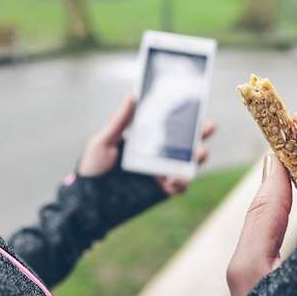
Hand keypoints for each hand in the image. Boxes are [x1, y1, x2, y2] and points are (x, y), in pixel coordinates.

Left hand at [77, 95, 215, 195]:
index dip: (184, 117)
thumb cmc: (92, 167)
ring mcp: (160, 173)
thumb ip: (120, 121)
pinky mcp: (160, 191)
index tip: (196, 105)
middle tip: (209, 126)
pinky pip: (178, 186)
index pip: (168, 125)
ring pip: (187, 163)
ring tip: (199, 152)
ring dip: (197, 158)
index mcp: (145, 139)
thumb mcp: (104, 140)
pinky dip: (182, 182)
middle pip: (185, 143)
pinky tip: (175, 178)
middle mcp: (156, 155)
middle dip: (201, 134)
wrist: (87, 200)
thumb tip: (132, 95)